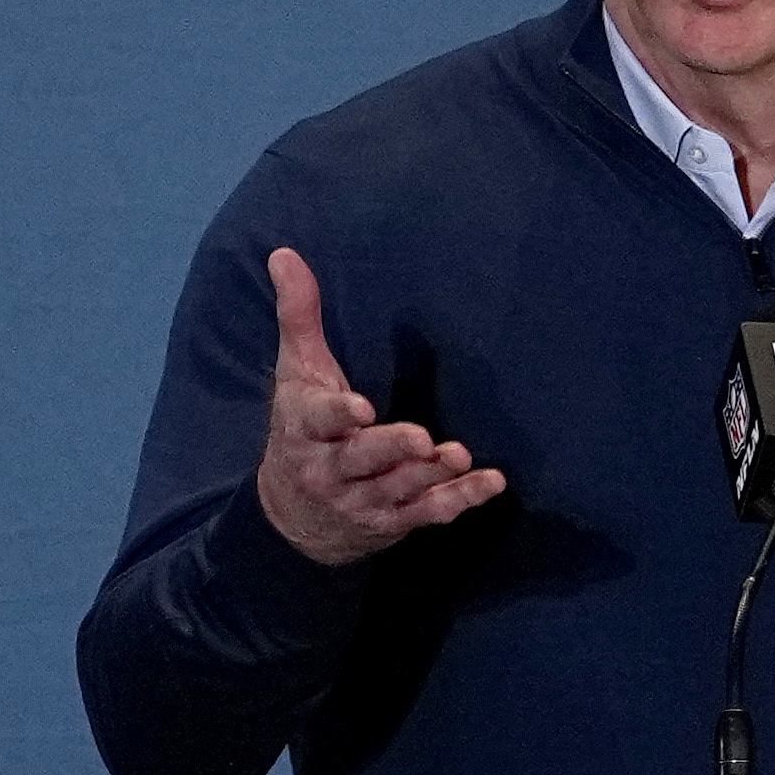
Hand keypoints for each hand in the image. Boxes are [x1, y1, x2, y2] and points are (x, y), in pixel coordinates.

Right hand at [255, 247, 505, 565]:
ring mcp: (364, 500)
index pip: (318, 419)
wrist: (290, 520)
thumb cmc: (301, 428)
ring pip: (399, 489)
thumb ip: (299, 315)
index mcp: (305, 428)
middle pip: (362, 459)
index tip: (358, 408)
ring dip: (430, 476)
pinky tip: (490, 483)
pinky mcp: (393, 521)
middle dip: (392, 449)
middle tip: (422, 439)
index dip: (337, 415)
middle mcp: (332, 469)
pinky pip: (428, 513)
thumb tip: (284, 252)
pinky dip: (460, 500)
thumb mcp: (296, 372)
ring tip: (459, 456)